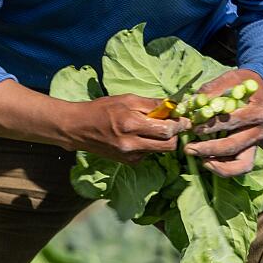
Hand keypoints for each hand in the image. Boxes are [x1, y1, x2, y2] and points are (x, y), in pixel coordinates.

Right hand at [66, 95, 189, 162]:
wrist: (78, 128)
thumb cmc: (101, 109)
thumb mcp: (126, 99)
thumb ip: (151, 104)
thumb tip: (173, 106)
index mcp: (131, 124)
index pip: (167, 130)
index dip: (179, 124)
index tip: (184, 119)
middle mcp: (132, 144)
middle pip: (169, 145)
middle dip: (174, 135)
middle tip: (173, 124)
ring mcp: (130, 156)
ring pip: (160, 150)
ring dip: (161, 140)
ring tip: (150, 128)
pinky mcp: (128, 162)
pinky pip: (148, 154)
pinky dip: (149, 145)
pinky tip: (138, 136)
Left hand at [184, 69, 262, 176]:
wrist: (262, 89)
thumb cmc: (243, 83)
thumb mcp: (229, 78)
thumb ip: (210, 90)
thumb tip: (189, 104)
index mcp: (257, 111)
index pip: (232, 122)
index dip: (211, 126)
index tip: (193, 126)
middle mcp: (260, 129)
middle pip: (233, 145)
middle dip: (208, 149)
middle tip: (188, 148)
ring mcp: (256, 142)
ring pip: (241, 163)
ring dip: (217, 164)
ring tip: (198, 158)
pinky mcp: (251, 149)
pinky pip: (241, 167)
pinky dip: (224, 168)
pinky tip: (208, 162)